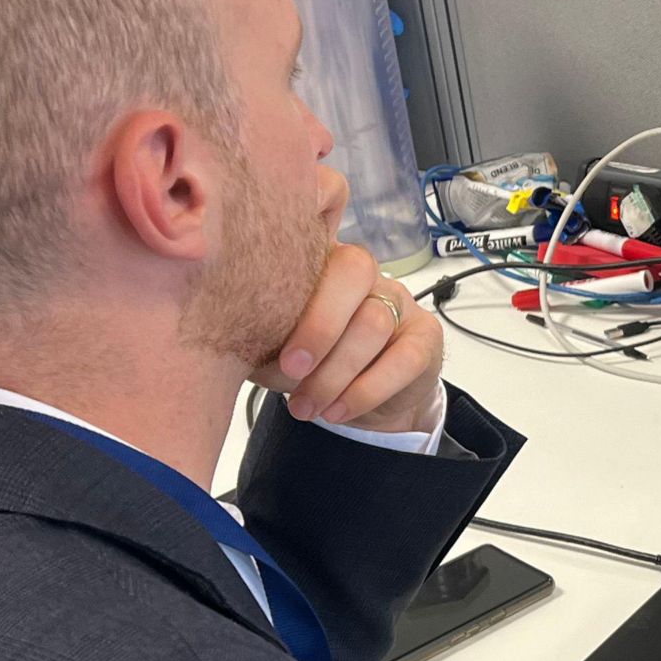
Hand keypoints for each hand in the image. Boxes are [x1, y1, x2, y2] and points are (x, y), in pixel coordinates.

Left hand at [252, 244, 444, 435]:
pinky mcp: (425, 335)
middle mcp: (364, 275)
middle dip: (320, 328)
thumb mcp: (275, 354)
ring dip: (336, 373)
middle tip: (292, 373)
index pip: (315, 249)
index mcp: (320, 265)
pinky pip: (403, 358)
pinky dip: (366, 391)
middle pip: (353, 273)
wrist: (359, 401)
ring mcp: (398, 301)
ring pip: (373, 322)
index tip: (276, 352)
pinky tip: (339, 411)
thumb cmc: (310, 366)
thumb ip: (260, 341)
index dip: (298, 298)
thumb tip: (235, 345)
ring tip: (308, 407)